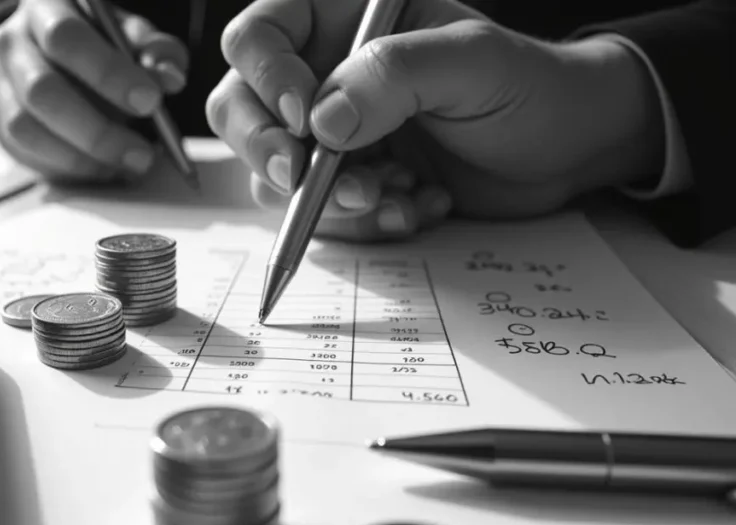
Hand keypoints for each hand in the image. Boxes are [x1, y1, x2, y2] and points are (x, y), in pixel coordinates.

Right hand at [0, 0, 188, 182]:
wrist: (61, 53)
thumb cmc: (102, 43)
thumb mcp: (135, 38)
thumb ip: (156, 53)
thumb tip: (168, 77)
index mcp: (47, 5)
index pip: (67, 37)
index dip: (108, 73)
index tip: (149, 102)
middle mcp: (11, 40)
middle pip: (42, 90)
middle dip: (97, 130)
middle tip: (140, 153)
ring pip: (26, 127)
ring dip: (81, 156)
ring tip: (123, 164)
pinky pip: (23, 151)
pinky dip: (65, 166)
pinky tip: (99, 167)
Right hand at [206, 0, 664, 241]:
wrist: (566, 150)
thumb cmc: (529, 86)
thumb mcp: (473, 62)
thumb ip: (395, 74)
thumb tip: (322, 121)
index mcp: (343, 19)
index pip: (258, 36)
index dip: (266, 77)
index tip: (308, 120)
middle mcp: (323, 74)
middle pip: (238, 108)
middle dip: (269, 151)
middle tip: (308, 181)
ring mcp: (331, 134)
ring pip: (270, 171)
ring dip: (323, 199)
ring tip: (391, 196)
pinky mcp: (347, 184)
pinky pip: (317, 215)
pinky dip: (359, 224)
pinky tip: (414, 207)